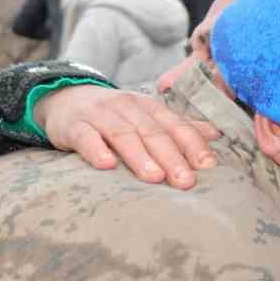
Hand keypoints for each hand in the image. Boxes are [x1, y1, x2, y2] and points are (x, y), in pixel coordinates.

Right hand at [34, 85, 219, 188]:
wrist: (64, 99)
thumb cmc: (112, 115)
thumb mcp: (144, 115)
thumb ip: (177, 126)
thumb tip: (215, 133)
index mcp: (148, 107)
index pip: (174, 125)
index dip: (192, 143)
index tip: (208, 165)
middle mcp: (126, 108)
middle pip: (152, 132)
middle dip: (171, 157)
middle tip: (186, 181)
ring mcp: (99, 115)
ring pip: (122, 135)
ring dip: (139, 156)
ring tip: (154, 177)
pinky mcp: (74, 126)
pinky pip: (85, 137)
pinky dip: (96, 149)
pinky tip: (106, 164)